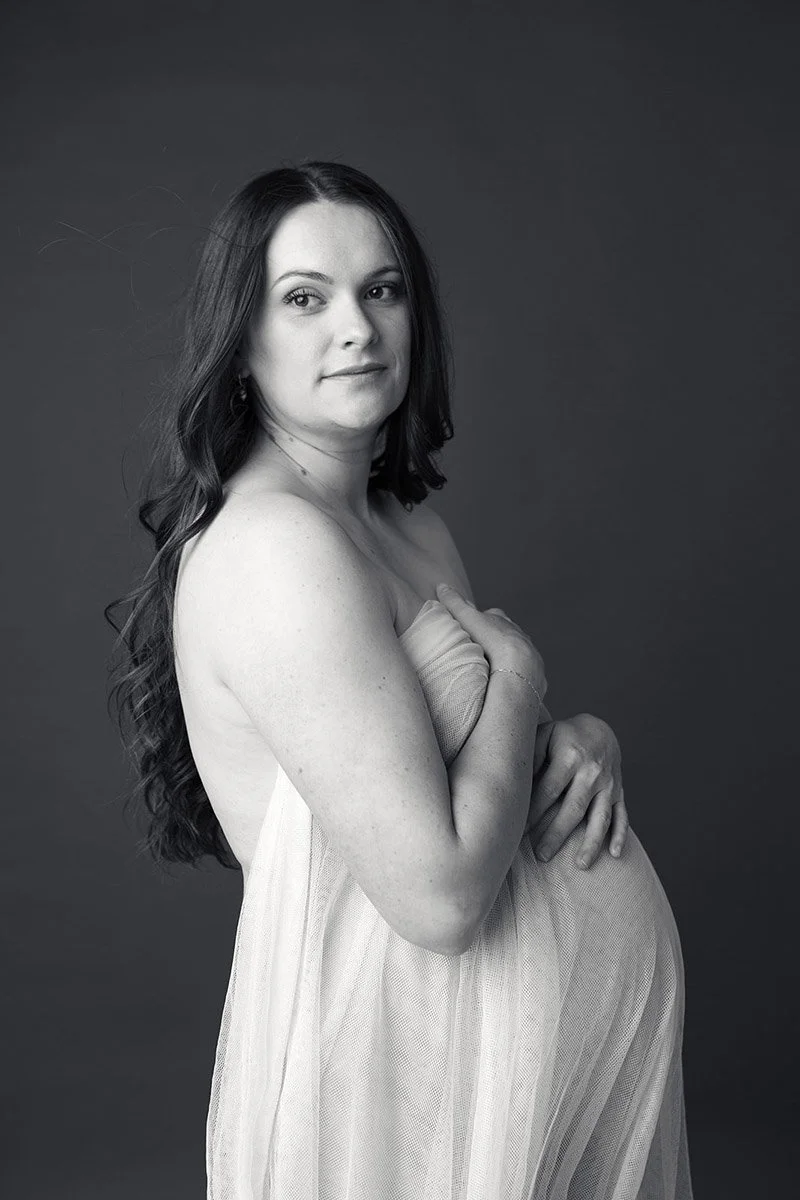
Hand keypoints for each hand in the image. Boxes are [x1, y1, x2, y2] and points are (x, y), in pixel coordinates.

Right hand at [435, 584, 546, 694]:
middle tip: (484, 644)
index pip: (493, 615)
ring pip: (518, 653)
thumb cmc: (495, 641)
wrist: (519, 668)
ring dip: (508, 657)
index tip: (475, 623)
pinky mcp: (533, 676)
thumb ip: (456, 604)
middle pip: (508, 633)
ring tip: (495, 665)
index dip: (484, 618)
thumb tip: (442, 586)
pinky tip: (507, 681)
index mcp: (504, 622)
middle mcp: (519, 637)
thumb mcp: (470, 620)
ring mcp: (529, 656)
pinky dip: (516, 675)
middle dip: (498, 636)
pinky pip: (524, 674)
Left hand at [526, 713, 628, 868]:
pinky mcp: (620, 791)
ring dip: (591, 842)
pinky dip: (620, 835)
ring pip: (601, 817)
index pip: (549, 790)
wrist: (600, 729)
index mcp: (570, 756)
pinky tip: (614, 855)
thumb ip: (529, 756)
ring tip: (580, 865)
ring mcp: (609, 783)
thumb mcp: (544, 735)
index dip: (533, 812)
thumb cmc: (563, 736)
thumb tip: (513, 782)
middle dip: (557, 834)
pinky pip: (622, 815)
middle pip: (573, 809)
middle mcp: (592, 771)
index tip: (519, 831)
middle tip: (541, 856)